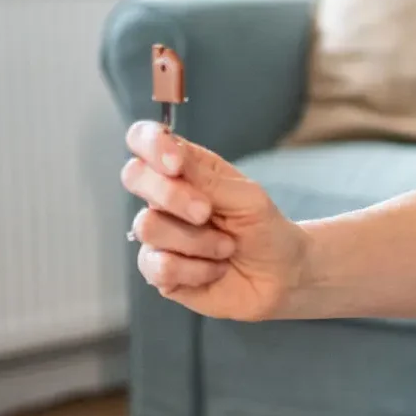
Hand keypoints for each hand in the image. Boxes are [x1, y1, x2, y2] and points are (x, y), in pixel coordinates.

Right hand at [122, 121, 305, 321]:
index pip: (145, 140)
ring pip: (147, 226)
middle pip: (134, 176)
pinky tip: (216, 270)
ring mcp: (160, 234)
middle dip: (172, 196)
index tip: (176, 165)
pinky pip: (158, 266)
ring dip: (197, 240)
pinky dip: (196, 270)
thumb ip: (207, 179)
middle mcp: (166, 198)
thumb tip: (173, 154)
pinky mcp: (160, 271)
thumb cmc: (265, 229)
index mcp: (188, 169)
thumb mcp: (247, 198)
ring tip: (227, 247)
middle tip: (206, 212)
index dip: (151, 145)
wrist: (282, 276)